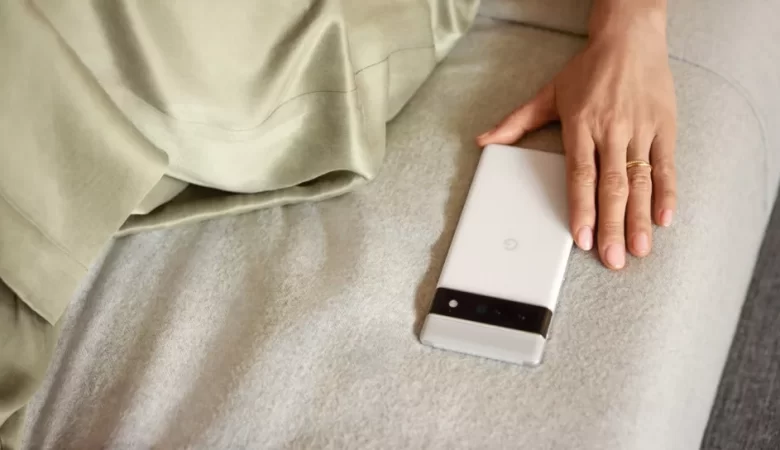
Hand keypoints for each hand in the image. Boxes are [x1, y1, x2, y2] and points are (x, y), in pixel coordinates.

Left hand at [476, 12, 676, 269]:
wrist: (629, 37)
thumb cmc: (587, 70)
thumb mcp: (548, 93)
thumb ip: (516, 122)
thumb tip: (483, 141)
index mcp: (582, 125)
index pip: (581, 174)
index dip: (582, 208)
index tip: (582, 238)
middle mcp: (612, 129)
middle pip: (612, 185)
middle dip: (612, 225)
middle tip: (613, 259)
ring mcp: (640, 129)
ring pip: (641, 180)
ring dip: (640, 218)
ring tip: (639, 248)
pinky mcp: (664, 127)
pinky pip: (666, 165)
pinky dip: (667, 192)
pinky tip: (664, 218)